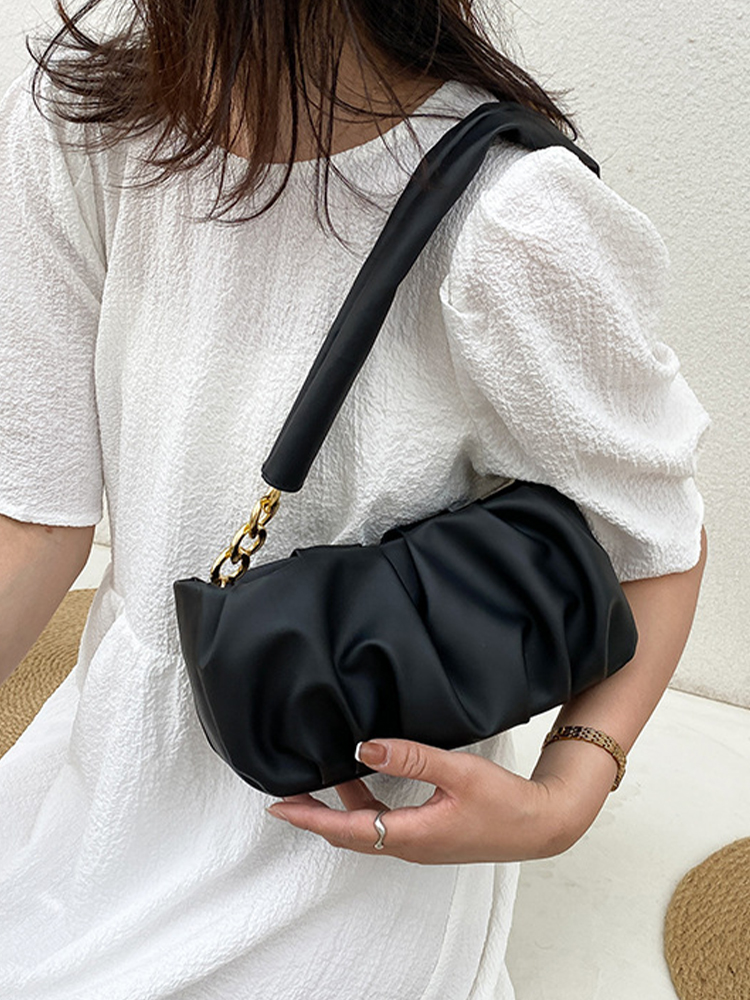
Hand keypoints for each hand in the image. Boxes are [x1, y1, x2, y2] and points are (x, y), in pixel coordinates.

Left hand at [265, 738, 581, 863]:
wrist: (539, 825)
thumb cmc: (505, 803)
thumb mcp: (457, 772)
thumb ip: (410, 758)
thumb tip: (364, 748)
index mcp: (411, 835)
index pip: (346, 829)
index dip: (310, 818)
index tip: (279, 807)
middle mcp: (409, 844)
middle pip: (349, 833)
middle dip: (315, 816)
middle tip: (287, 797)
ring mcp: (419, 842)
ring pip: (366, 827)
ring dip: (340, 807)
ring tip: (319, 780)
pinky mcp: (429, 834)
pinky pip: (384, 822)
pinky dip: (365, 803)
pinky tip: (366, 780)